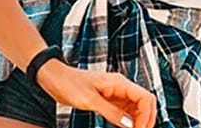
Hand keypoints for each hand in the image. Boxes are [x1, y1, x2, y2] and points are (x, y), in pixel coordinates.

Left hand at [37, 59, 156, 127]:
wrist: (54, 77)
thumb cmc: (69, 83)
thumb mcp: (89, 100)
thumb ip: (111, 112)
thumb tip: (130, 125)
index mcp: (119, 82)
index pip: (146, 98)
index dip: (146, 116)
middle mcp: (120, 86)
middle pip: (145, 102)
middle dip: (146, 119)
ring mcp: (115, 92)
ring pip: (137, 107)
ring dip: (139, 121)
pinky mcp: (109, 99)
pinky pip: (126, 110)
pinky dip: (129, 120)